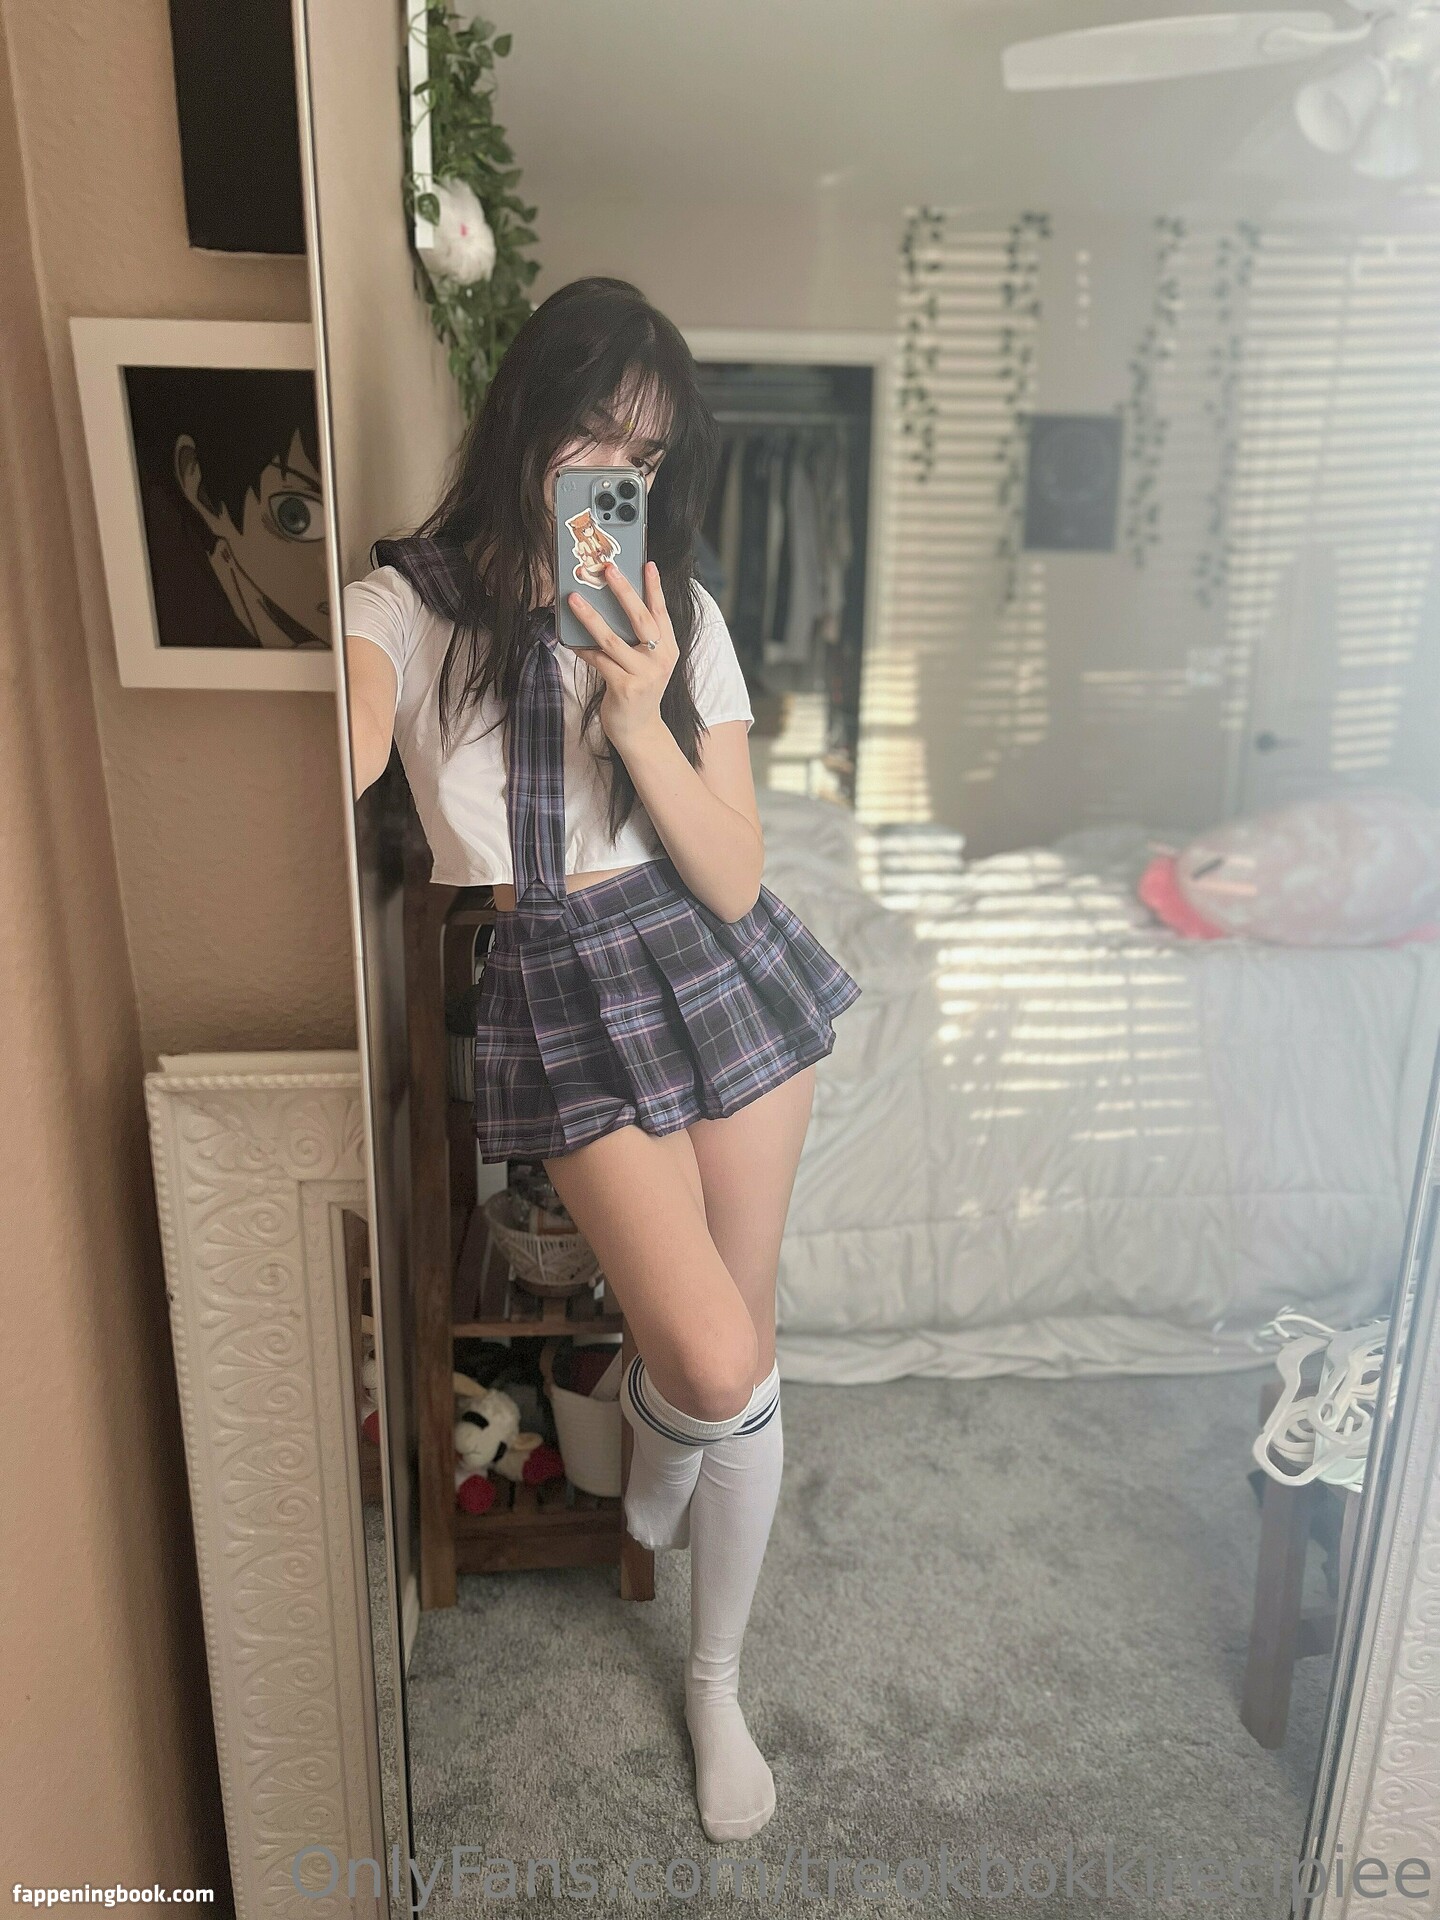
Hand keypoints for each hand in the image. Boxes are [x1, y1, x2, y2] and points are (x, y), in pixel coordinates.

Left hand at [565, 561, 677, 752]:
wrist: (639, 731)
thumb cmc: (638, 690)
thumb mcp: (645, 663)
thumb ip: (637, 639)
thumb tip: (608, 608)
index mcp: (668, 649)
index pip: (661, 612)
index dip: (655, 587)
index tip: (647, 563)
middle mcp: (660, 659)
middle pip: (641, 619)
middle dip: (623, 591)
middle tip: (608, 569)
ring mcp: (643, 674)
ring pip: (612, 639)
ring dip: (590, 617)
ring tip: (574, 599)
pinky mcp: (624, 688)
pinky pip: (598, 661)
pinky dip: (583, 649)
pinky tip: (570, 639)